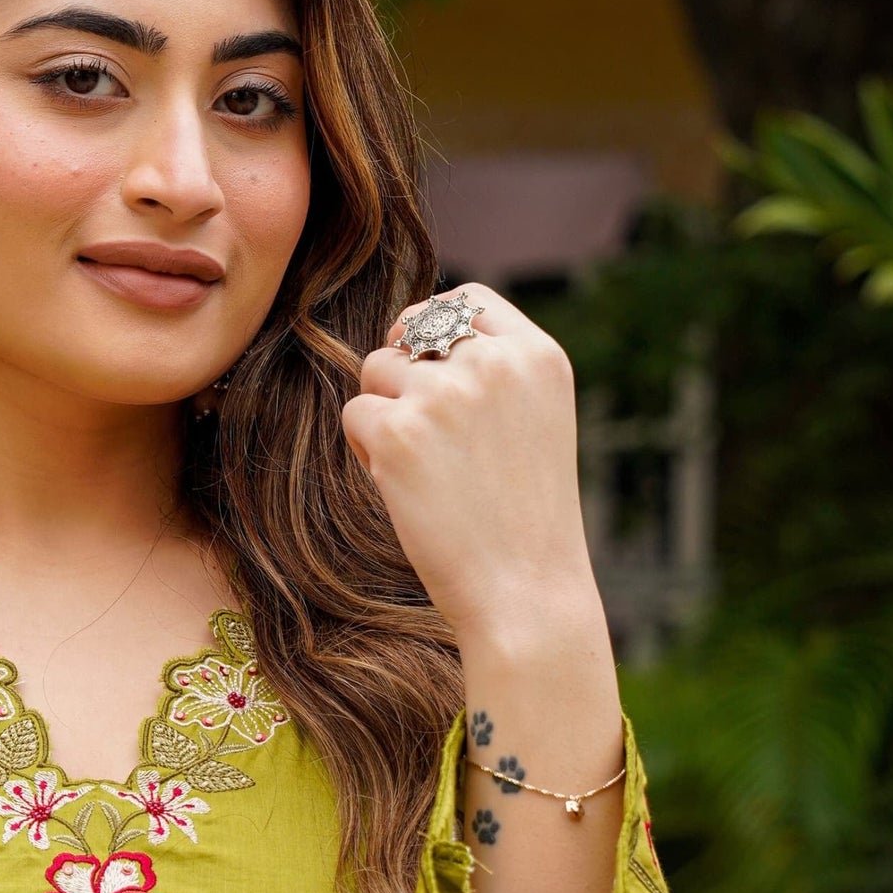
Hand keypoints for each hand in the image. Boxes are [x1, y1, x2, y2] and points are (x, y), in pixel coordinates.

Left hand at [341, 285, 597, 647]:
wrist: (525, 593)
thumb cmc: (525, 519)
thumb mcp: (536, 422)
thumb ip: (495, 373)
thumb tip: (419, 335)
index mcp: (538, 356)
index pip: (467, 300)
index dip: (435, 327)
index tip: (428, 365)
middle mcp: (493, 363)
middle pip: (413, 329)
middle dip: (404, 372)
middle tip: (422, 432)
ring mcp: (444, 395)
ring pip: (376, 370)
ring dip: (384, 413)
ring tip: (422, 468)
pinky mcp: (398, 434)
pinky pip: (354, 415)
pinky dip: (365, 449)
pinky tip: (403, 488)